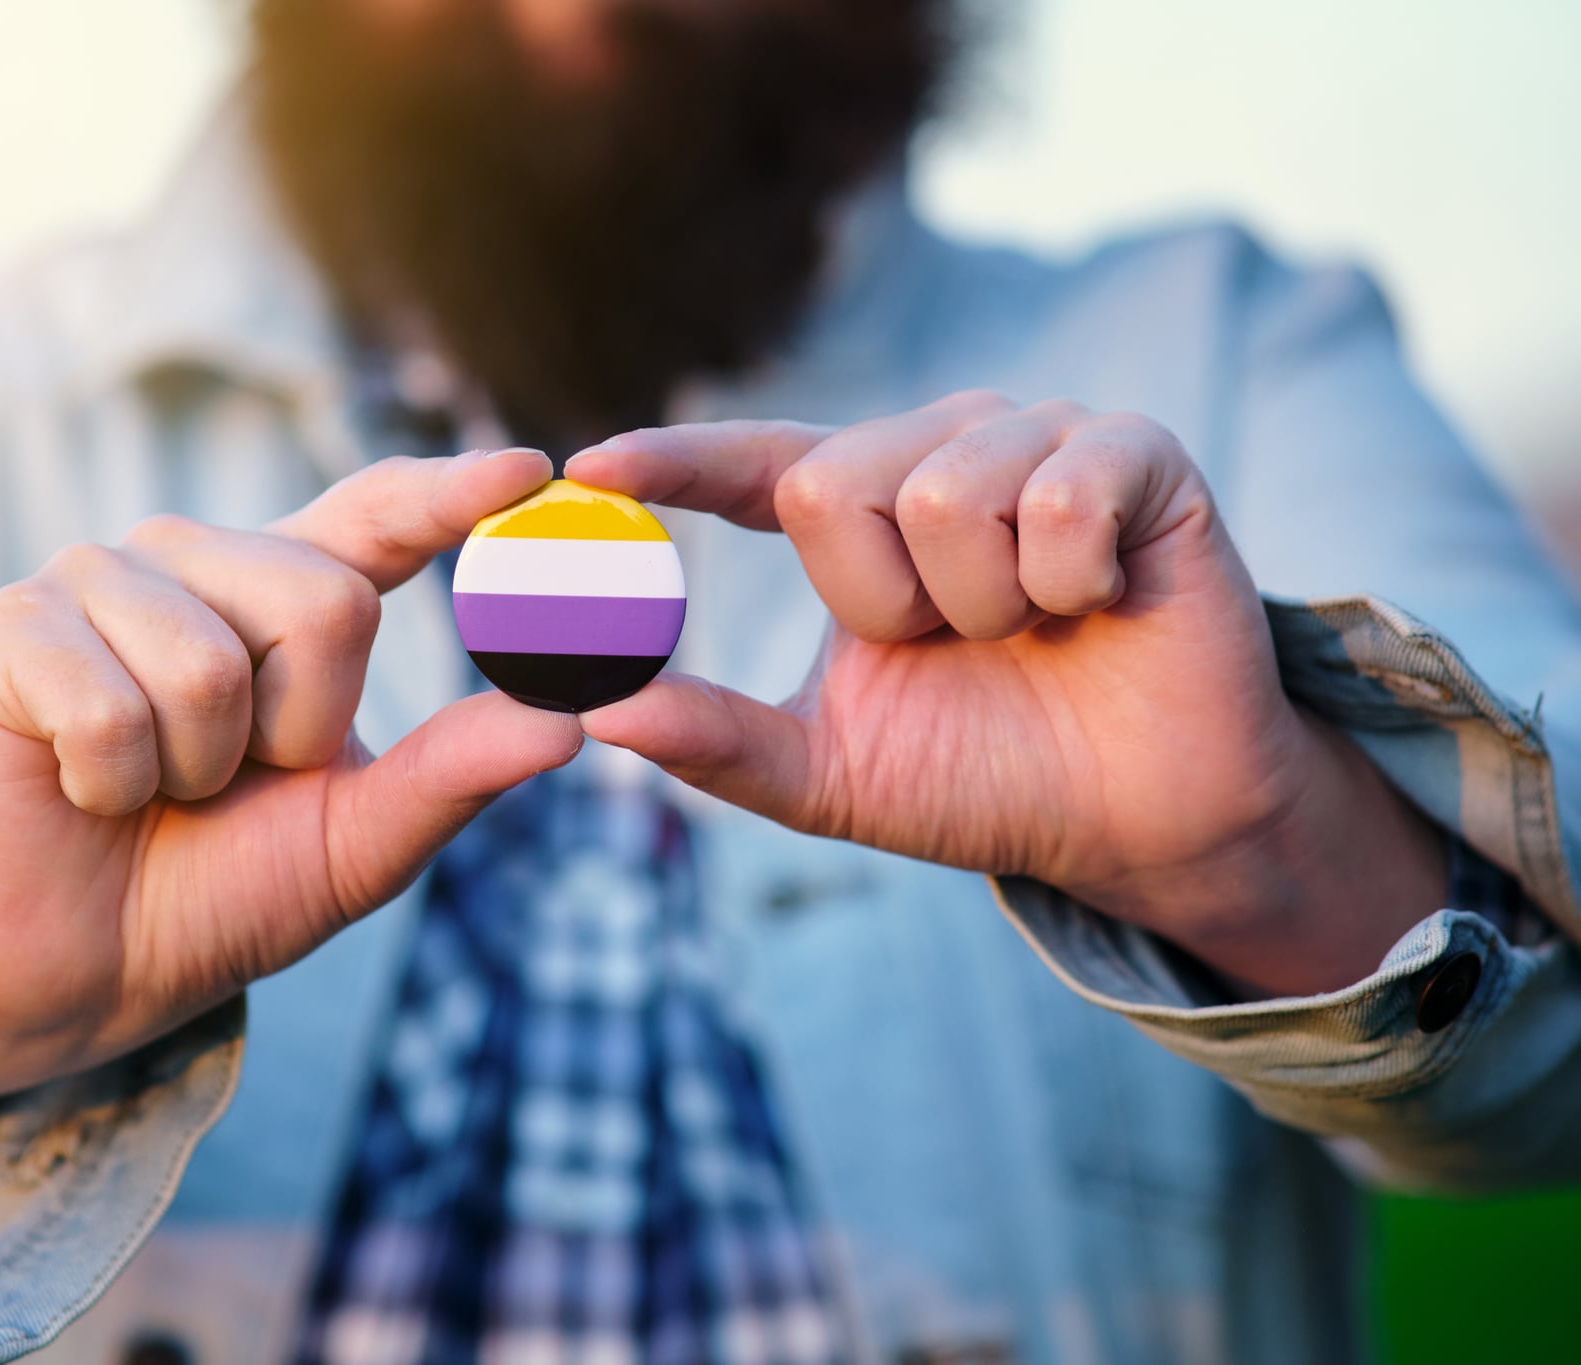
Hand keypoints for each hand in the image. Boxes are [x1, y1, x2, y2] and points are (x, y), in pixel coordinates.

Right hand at [0, 448, 581, 1156]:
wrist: (76, 969)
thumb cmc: (217, 891)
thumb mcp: (357, 840)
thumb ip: (452, 774)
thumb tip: (569, 723)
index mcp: (287, 593)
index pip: (380, 513)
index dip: (453, 491)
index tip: (535, 471)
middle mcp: (197, 560)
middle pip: (326, 603)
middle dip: (298, 731)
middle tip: (232, 778)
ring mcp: (100, 579)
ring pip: (214, 665)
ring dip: (198, 770)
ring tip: (155, 784)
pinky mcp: (15, 627)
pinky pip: (114, 710)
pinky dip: (114, 786)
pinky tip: (83, 788)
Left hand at [567, 393, 1444, 998]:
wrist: (1136, 816)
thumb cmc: (982, 778)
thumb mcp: (831, 774)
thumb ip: (719, 743)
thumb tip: (598, 715)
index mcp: (857, 512)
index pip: (749, 463)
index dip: (671, 460)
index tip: (586, 469)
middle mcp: (935, 451)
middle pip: (830, 481)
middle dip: (880, 602)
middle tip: (952, 643)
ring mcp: (1035, 439)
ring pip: (943, 494)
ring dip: (981, 606)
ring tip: (1031, 628)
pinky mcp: (1135, 450)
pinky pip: (1059, 496)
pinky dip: (1070, 582)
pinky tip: (1099, 602)